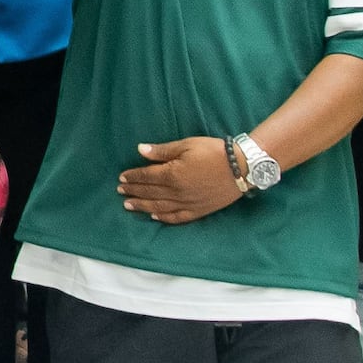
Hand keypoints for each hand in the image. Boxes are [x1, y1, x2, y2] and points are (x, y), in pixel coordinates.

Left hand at [122, 136, 243, 224]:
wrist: (243, 167)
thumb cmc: (214, 152)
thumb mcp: (187, 145)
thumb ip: (162, 151)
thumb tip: (140, 150)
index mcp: (172, 174)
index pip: (146, 177)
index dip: (132, 177)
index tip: (121, 177)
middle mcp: (177, 192)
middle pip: (150, 192)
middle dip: (133, 191)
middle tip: (120, 191)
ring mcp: (188, 203)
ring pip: (159, 207)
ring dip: (142, 206)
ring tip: (128, 205)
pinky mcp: (200, 210)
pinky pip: (177, 217)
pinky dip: (163, 218)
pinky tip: (154, 216)